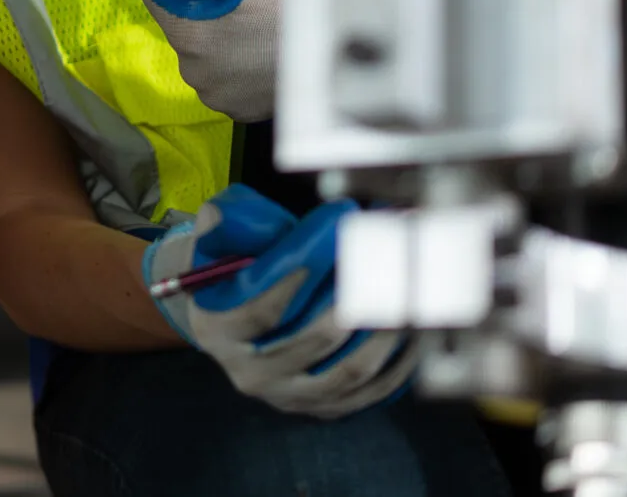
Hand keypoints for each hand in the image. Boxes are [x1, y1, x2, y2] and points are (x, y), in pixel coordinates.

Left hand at [107, 0, 283, 119]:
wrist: (361, 44)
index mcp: (191, 37)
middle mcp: (198, 75)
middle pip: (183, 24)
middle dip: (205, 2)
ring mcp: (223, 99)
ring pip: (207, 51)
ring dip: (225, 31)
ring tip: (267, 16)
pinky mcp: (245, 113)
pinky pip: (229, 75)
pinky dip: (242, 58)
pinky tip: (271, 43)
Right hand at [143, 184, 413, 418]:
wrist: (232, 319)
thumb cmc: (231, 269)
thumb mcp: (213, 244)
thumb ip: (221, 228)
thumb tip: (226, 219)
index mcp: (215, 329)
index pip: (260, 310)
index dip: (296, 280)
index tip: (331, 244)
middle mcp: (248, 371)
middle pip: (313, 340)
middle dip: (354, 300)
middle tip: (385, 264)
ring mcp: (286, 394)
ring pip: (347, 370)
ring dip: (383, 332)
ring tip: (406, 294)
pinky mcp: (318, 407)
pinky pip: (367, 391)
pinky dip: (396, 364)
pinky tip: (413, 330)